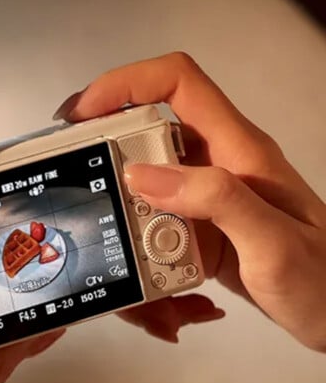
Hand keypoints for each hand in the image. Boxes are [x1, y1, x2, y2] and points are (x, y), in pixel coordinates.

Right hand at [54, 52, 325, 350]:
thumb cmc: (322, 280)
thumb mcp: (273, 244)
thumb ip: (215, 201)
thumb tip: (141, 174)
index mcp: (238, 150)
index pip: (178, 83)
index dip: (125, 83)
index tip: (83, 113)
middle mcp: (216, 166)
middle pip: (143, 134)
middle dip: (106, 163)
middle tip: (82, 192)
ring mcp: (203, 199)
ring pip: (139, 190)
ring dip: (122, 228)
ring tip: (126, 268)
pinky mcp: (195, 229)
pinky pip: (149, 231)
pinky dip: (139, 262)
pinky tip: (157, 299)